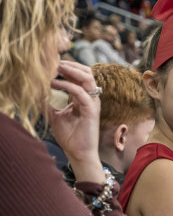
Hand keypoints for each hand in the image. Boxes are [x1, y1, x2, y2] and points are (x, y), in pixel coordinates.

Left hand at [45, 61, 103, 183]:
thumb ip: (49, 103)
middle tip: (55, 62)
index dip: (69, 68)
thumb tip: (35, 92)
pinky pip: (80, 92)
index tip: (53, 64)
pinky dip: (67, 85)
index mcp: (84, 98)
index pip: (80, 76)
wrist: (78, 153)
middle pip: (87, 72)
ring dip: (71, 71)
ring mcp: (93, 103)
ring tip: (57, 68)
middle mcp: (91, 98)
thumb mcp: (55, 115)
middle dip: (71, 65)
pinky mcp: (91, 110)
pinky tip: (54, 83)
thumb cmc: (70, 136)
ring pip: (88, 78)